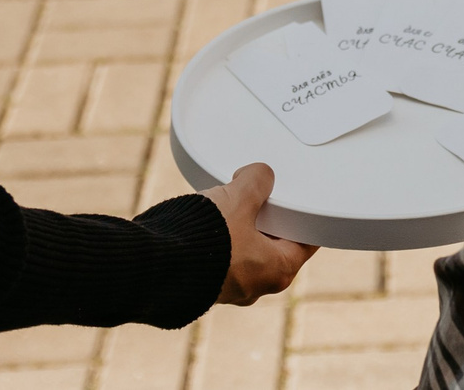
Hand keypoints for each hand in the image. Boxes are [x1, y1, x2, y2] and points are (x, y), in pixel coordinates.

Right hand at [205, 163, 315, 303]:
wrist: (158, 266)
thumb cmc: (205, 241)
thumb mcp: (239, 198)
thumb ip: (258, 180)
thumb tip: (262, 175)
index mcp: (279, 271)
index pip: (306, 242)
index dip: (305, 218)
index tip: (302, 203)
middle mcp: (258, 286)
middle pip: (276, 245)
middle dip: (269, 220)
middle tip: (264, 197)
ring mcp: (232, 288)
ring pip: (248, 251)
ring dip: (242, 229)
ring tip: (233, 205)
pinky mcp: (208, 285)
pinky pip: (224, 258)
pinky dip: (223, 239)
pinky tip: (212, 221)